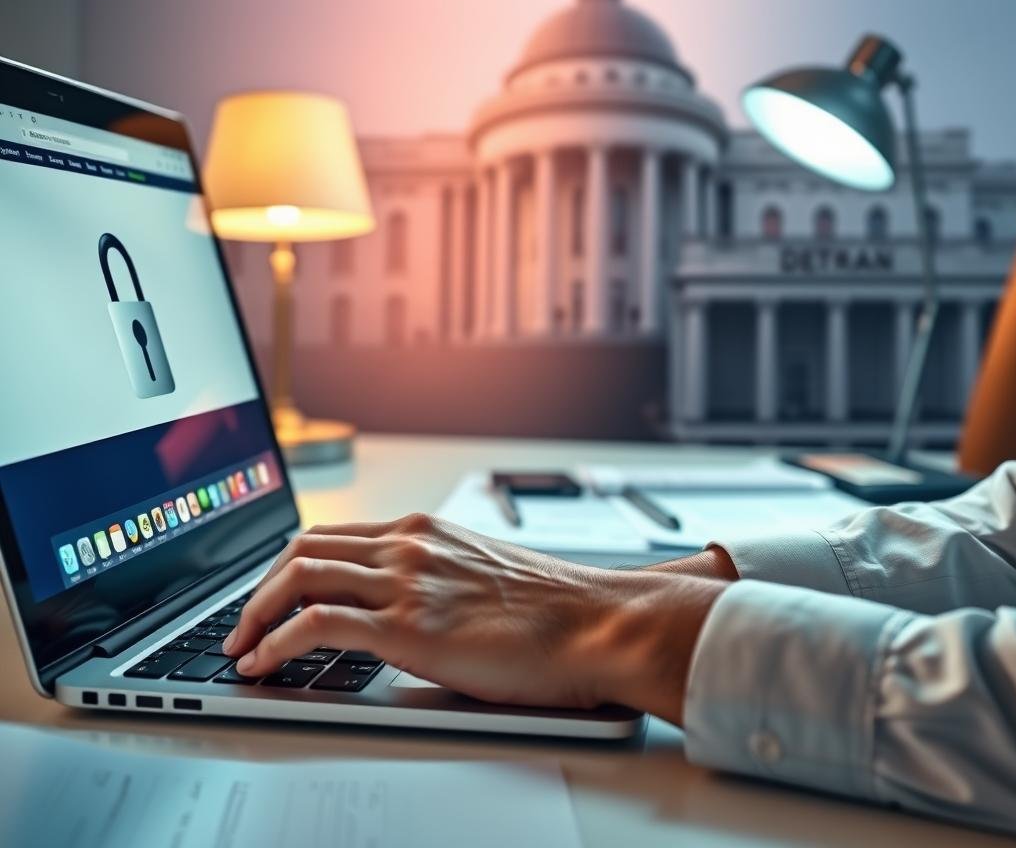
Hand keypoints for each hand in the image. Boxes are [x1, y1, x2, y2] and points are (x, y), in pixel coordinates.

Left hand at [223, 514, 733, 722]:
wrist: (594, 622)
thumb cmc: (552, 609)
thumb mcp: (481, 576)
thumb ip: (435, 580)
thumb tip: (403, 610)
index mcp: (423, 532)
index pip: (333, 535)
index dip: (288, 565)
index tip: (269, 594)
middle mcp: (407, 545)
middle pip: (303, 547)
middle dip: (259, 586)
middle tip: (243, 622)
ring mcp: (405, 580)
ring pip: (298, 576)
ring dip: (255, 613)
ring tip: (240, 647)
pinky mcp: (407, 624)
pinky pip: (316, 624)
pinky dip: (275, 641)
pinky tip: (262, 664)